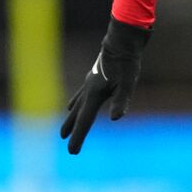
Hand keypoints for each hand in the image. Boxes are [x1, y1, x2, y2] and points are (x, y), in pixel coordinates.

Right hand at [60, 17, 150, 153]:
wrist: (122, 39)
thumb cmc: (126, 61)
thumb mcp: (128, 81)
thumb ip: (122, 100)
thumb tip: (116, 118)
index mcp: (95, 95)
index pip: (85, 121)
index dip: (79, 137)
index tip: (72, 152)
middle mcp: (89, 90)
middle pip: (78, 115)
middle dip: (72, 130)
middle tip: (65, 143)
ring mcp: (90, 83)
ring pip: (77, 105)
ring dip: (71, 118)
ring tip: (63, 130)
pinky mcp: (94, 77)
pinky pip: (81, 95)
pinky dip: (76, 103)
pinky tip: (72, 105)